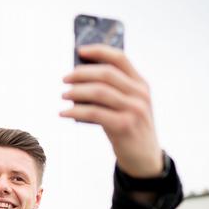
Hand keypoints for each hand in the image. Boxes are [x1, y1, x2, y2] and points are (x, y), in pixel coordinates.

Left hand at [61, 44, 162, 177]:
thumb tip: (79, 78)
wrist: (145, 158)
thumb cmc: (130, 128)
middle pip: (106, 74)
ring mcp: (134, 110)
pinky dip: (75, 110)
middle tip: (65, 78)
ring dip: (76, 91)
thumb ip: (113, 91)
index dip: (99, 51)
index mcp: (141, 84)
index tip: (80, 51)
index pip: (120, 58)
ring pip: (98, 91)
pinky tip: (64, 112)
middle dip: (81, 73)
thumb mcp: (129, 105)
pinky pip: (93, 113)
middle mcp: (140, 94)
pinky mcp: (123, 126)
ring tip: (63, 95)